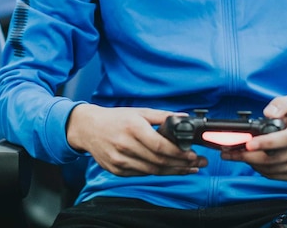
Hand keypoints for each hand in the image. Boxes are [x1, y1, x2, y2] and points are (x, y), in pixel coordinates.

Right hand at [66, 104, 207, 176]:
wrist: (88, 128)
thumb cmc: (115, 118)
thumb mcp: (139, 112)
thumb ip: (162, 116)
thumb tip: (184, 117)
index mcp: (133, 128)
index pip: (160, 146)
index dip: (179, 153)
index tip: (193, 155)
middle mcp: (125, 146)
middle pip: (159, 161)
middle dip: (182, 164)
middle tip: (198, 163)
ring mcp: (120, 160)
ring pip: (152, 171)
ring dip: (173, 171)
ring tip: (189, 169)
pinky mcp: (117, 170)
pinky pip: (142, 174)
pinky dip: (158, 173)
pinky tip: (170, 170)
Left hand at [221, 96, 286, 180]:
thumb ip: (280, 105)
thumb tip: (268, 113)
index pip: (285, 139)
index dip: (266, 143)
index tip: (248, 143)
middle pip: (275, 158)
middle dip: (249, 156)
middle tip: (231, 151)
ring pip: (273, 169)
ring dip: (252, 164)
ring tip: (237, 155)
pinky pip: (276, 176)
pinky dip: (260, 170)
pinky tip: (252, 161)